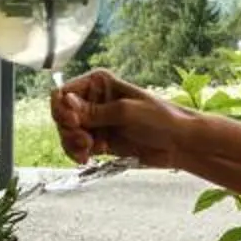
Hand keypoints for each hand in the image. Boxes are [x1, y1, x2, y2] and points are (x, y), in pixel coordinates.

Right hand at [51, 69, 184, 169]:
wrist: (179, 143)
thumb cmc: (160, 119)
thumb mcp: (126, 111)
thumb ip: (94, 111)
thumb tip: (65, 101)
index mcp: (98, 83)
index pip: (64, 92)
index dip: (62, 108)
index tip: (73, 122)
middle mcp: (93, 100)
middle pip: (61, 115)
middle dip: (68, 130)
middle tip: (85, 141)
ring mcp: (96, 122)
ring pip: (67, 133)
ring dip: (72, 144)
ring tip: (88, 152)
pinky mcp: (99, 141)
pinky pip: (77, 147)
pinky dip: (78, 153)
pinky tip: (89, 157)